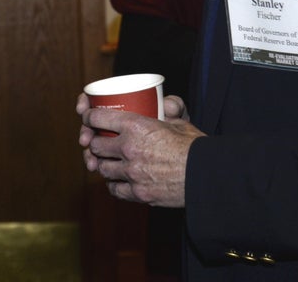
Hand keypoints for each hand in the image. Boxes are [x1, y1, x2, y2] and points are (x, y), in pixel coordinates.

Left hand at [77, 92, 202, 206]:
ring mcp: (131, 173)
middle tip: (98, 141)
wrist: (208, 176)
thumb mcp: (179, 122)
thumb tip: (164, 104)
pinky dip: (113, 184)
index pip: (97, 118)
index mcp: (136, 126)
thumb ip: (166, 112)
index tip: (89, 118)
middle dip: (94, 142)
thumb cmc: (195, 147)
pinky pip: (114, 189)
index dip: (89, 117)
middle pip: (95, 145)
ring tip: (108, 161)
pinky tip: (117, 180)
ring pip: (102, 168)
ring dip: (102, 163)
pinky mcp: (138, 193)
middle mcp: (128, 149)